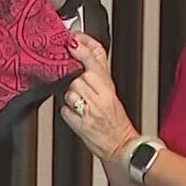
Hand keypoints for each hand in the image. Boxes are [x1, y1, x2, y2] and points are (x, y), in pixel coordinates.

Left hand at [57, 34, 137, 159]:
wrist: (121, 145)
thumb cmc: (114, 120)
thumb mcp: (110, 92)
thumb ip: (97, 74)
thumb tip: (80, 50)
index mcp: (109, 87)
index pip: (96, 59)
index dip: (83, 47)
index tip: (73, 40)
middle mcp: (101, 97)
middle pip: (78, 76)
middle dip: (74, 81)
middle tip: (81, 89)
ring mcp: (91, 111)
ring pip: (69, 92)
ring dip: (70, 98)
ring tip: (81, 105)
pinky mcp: (80, 125)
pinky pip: (64, 110)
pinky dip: (67, 112)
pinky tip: (77, 115)